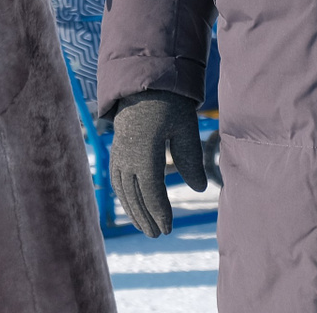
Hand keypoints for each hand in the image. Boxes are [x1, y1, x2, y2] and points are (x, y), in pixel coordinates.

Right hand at [110, 90, 206, 237]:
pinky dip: (123, 194)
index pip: (151, 190)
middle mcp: (127, 153)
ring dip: (132, 209)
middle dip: (144, 216)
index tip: (168, 229)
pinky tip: (131, 204)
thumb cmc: (170, 103)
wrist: (144, 81)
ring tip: (144, 227)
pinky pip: (116, 177)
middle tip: (157, 235)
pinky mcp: (116, 148)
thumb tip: (200, 188)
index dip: (158, 212)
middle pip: (133, 193)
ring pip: (121, 188)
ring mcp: (118, 150)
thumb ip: (191, 159)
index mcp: (145, 149)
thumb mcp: (185, 127)